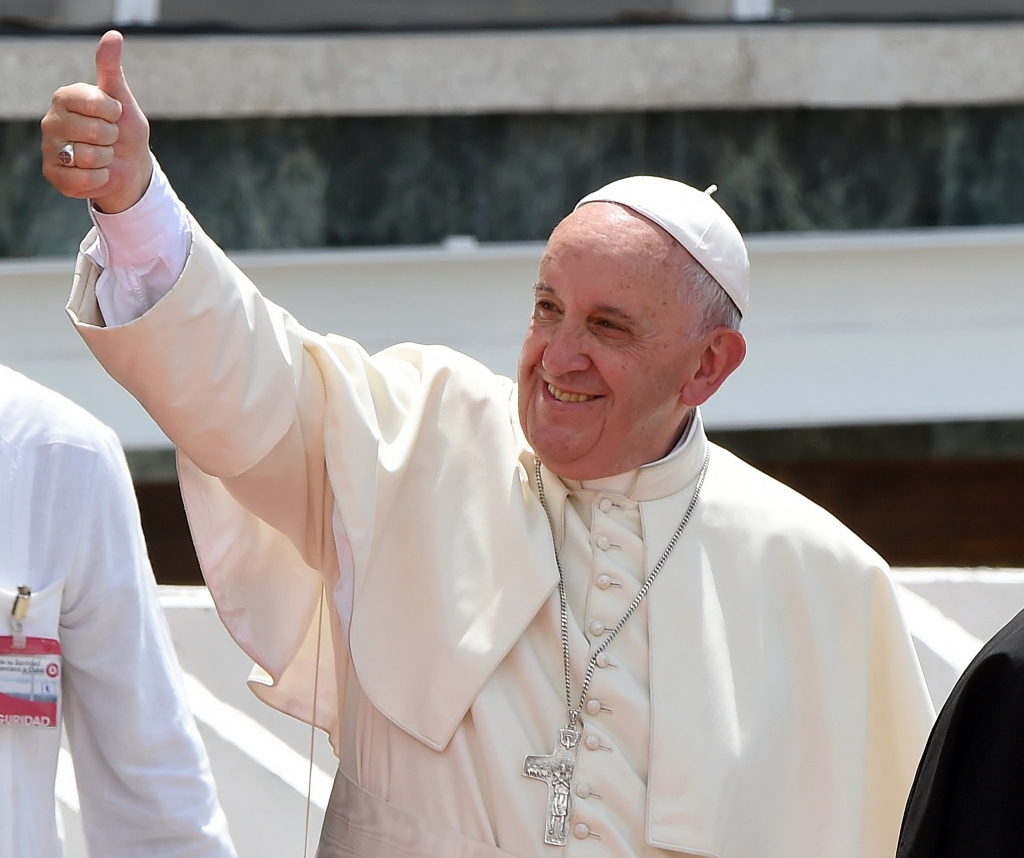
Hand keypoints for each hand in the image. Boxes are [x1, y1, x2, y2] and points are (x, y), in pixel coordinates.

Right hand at [41, 30, 152, 213]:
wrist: (130, 166)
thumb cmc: (124, 130)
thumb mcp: (121, 99)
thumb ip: (111, 69)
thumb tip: (113, 35)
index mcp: (65, 97)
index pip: (94, 102)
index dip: (114, 113)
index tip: (114, 115)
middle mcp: (51, 120)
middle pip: (93, 131)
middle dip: (112, 139)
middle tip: (109, 139)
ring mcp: (50, 149)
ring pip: (88, 157)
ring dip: (106, 160)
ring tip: (103, 156)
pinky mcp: (53, 175)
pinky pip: (83, 179)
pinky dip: (100, 178)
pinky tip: (97, 173)